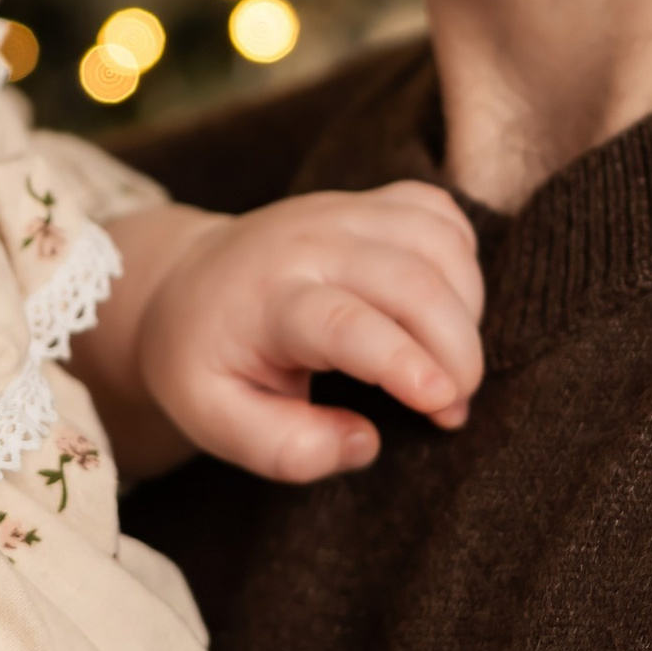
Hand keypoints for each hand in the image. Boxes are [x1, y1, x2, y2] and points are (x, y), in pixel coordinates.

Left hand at [133, 183, 483, 480]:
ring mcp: (343, 211)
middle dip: (456, 349)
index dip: (404, 362)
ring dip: (468, 309)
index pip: (345, 322)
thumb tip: (364, 442)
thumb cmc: (205, 362)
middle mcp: (308, 243)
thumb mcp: (215, 422)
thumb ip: (284, 449)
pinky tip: (446, 309)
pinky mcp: (370, 201)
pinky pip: (441, 214)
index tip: (444, 404)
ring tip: (449, 363)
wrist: (184, 285)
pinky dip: (463, 262)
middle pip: (410, 280)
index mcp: (265, 300)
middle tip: (454, 407)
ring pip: (439, 240)